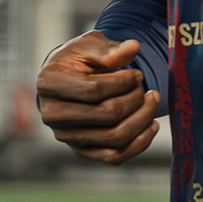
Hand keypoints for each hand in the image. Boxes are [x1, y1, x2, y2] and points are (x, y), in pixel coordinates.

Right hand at [35, 31, 160, 164]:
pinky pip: (114, 157)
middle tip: (145, 88)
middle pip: (106, 115)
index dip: (123, 82)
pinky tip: (151, 125)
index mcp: (50, 83)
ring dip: (142, 120)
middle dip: (135, 99)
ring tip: (152, 101)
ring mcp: (66, 136)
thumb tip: (134, 47)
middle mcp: (53, 114)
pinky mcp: (80, 151)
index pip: (94, 90)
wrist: (65, 80)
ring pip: (114, 138)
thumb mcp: (89, 45)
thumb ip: (110, 49)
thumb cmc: (77, 59)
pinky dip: (139, 143)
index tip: (138, 74)